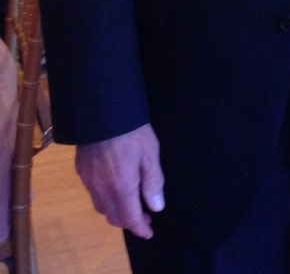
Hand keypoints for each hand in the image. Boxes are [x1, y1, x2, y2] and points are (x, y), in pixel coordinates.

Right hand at [75, 123, 164, 238]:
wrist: (102, 110)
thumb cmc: (132, 131)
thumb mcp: (150, 153)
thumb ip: (152, 182)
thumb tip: (156, 206)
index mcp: (121, 187)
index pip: (129, 219)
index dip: (140, 228)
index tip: (149, 231)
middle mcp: (101, 189)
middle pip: (113, 217)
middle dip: (129, 220)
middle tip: (144, 215)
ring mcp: (88, 180)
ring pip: (101, 206)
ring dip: (116, 210)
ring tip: (129, 201)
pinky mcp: (81, 169)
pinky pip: (92, 192)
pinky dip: (104, 197)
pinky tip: (113, 185)